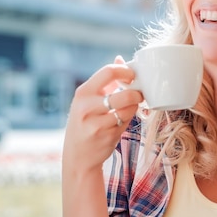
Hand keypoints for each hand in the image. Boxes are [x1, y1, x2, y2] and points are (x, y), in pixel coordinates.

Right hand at [63, 56, 143, 173]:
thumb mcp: (88, 101)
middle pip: (124, 93)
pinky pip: (127, 121)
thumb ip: (105, 82)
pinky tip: (123, 120)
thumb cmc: (85, 124)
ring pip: (128, 108)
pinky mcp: (107, 135)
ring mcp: (97, 122)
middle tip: (138, 93)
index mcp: (83, 93)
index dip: (125, 71)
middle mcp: (87, 107)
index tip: (132, 75)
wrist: (78, 157)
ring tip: (131, 106)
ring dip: (134, 106)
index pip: (108, 72)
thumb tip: (120, 59)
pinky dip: (129, 118)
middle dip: (136, 92)